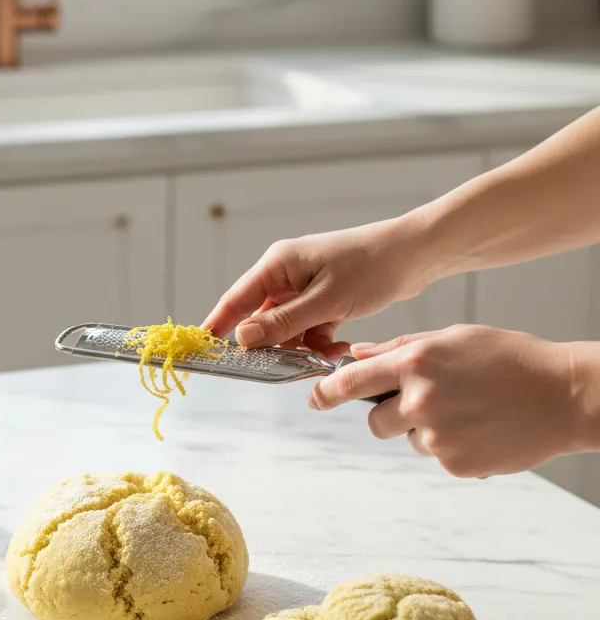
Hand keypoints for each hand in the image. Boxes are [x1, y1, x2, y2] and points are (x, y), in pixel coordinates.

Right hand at [202, 216, 433, 354]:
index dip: (217, 326)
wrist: (416, 254)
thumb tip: (243, 338)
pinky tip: (339, 347)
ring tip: (329, 352)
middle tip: (293, 364)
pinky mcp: (322, 297)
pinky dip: (319, 341)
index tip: (202, 350)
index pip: (235, 300)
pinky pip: (307, 327)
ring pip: (286, 329)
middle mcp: (285, 274)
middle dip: (277, 345)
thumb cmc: (372, 267)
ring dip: (303, 346)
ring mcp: (303, 286)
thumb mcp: (327, 301)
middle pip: (261, 320)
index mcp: (277, 265)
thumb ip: (283, 322)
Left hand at [308, 324, 585, 476]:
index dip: (325, 392)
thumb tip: (357, 354)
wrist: (565, 395)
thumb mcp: (452, 338)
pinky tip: (481, 429)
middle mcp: (419, 399)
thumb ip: (400, 349)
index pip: (349, 381)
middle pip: (374, 421)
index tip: (314, 399)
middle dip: (390, 414)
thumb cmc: (510, 359)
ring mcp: (436, 435)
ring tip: (468, 411)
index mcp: (415, 362)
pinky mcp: (454, 463)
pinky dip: (452, 446)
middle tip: (428, 403)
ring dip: (425, 430)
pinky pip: (436, 456)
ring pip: (408, 439)